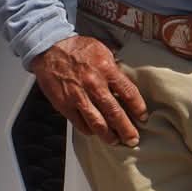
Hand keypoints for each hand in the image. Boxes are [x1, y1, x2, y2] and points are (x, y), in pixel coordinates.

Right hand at [29, 35, 146, 145]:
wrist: (49, 49)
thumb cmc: (76, 48)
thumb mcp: (102, 50)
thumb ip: (114, 68)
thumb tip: (125, 82)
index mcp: (106, 69)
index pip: (128, 93)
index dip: (138, 108)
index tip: (142, 117)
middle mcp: (94, 84)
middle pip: (115, 113)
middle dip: (127, 130)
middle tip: (133, 139)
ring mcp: (78, 96)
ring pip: (98, 123)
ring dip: (109, 136)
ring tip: (116, 141)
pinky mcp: (65, 105)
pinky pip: (80, 124)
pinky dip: (90, 131)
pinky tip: (95, 132)